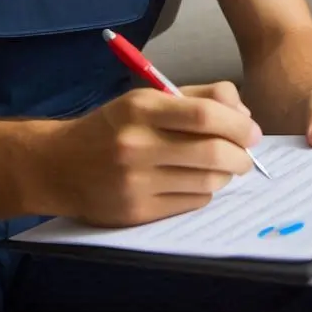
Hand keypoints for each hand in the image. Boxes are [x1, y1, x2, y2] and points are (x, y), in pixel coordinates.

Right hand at [33, 81, 261, 226]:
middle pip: (212, 153)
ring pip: (207, 182)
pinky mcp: (135, 213)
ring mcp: (135, 183)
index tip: (252, 131)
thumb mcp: (149, 98)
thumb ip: (199, 98)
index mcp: (142, 108)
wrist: (59, 166)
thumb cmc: (113, 127)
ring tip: (221, 167)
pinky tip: (194, 182)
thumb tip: (244, 115)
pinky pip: (191, 203)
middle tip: (245, 154)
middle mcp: (137, 145)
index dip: (238, 124)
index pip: (205, 116)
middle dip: (241, 154)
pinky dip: (204, 192)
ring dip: (225, 175)